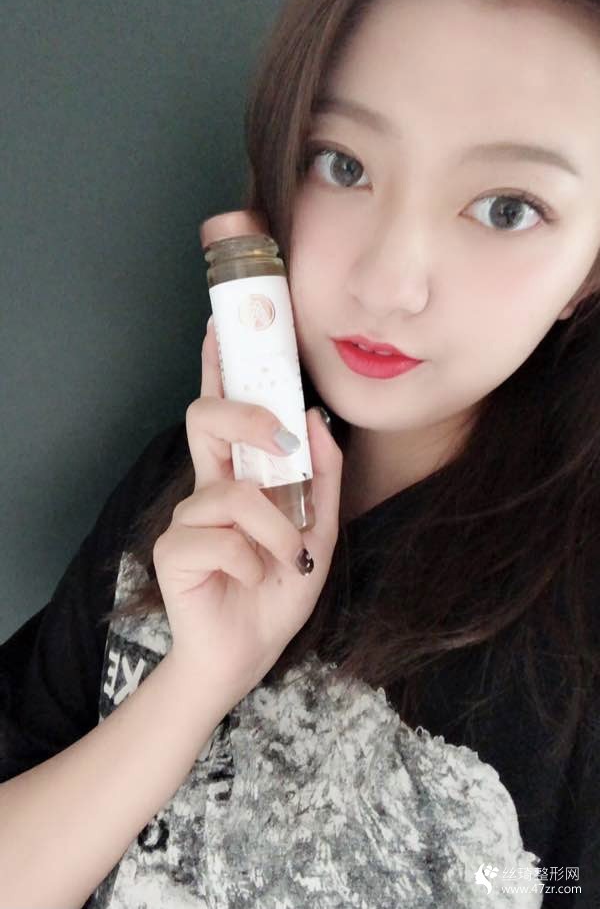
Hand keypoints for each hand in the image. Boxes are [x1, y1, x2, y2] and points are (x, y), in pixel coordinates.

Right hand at [152, 316, 343, 709]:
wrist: (247, 653)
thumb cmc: (277, 591)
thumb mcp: (318, 533)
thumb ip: (322, 480)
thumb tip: (318, 421)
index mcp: (239, 477)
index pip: (225, 411)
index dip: (219, 366)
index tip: (223, 323)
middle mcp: (208, 487)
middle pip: (206, 419)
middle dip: (244, 414)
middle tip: (282, 437)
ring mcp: (187, 516)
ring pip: (233, 493)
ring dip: (274, 529)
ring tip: (283, 559)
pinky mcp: (174, 549)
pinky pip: (223, 537)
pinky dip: (252, 561)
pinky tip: (249, 579)